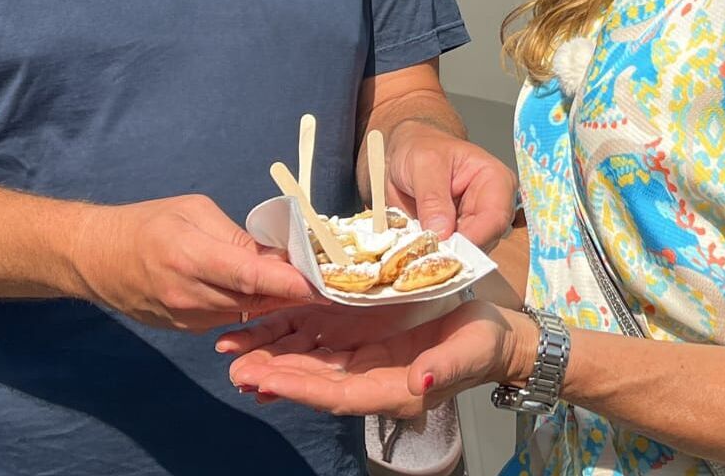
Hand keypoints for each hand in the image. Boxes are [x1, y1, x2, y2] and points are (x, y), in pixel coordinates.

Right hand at [71, 194, 320, 332]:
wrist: (97, 258)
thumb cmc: (148, 223)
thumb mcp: (193, 211)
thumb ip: (237, 236)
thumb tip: (278, 254)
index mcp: (190, 256)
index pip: (249, 276)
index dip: (288, 282)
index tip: (320, 283)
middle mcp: (188, 294)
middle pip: (253, 300)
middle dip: (290, 292)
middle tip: (324, 279)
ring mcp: (185, 318)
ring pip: (244, 313)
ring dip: (271, 300)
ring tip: (297, 282)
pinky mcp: (185, 329)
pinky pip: (227, 319)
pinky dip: (247, 306)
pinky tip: (260, 291)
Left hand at [223, 300, 534, 417]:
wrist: (492, 334)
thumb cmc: (483, 345)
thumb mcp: (470, 353)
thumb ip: (443, 368)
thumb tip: (419, 380)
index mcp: (391, 388)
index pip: (338, 393)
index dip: (302, 388)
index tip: (267, 381)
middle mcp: (368, 375)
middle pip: (313, 380)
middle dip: (273, 374)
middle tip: (234, 366)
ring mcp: (362, 353)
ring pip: (309, 359)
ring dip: (271, 356)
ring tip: (233, 351)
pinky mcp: (362, 331)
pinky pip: (319, 335)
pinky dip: (289, 334)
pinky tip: (261, 330)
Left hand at [384, 121, 516, 249]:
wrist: (406, 151)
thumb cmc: (422, 148)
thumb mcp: (424, 164)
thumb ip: (433, 198)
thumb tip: (442, 232)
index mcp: (496, 181)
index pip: (495, 218)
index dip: (472, 239)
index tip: (443, 249)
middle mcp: (492, 207)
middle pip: (484, 242)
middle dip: (455, 252)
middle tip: (425, 255)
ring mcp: (475, 226)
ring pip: (467, 255)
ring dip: (442, 257)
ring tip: (417, 250)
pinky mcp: (458, 239)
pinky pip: (451, 256)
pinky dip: (433, 257)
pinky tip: (417, 251)